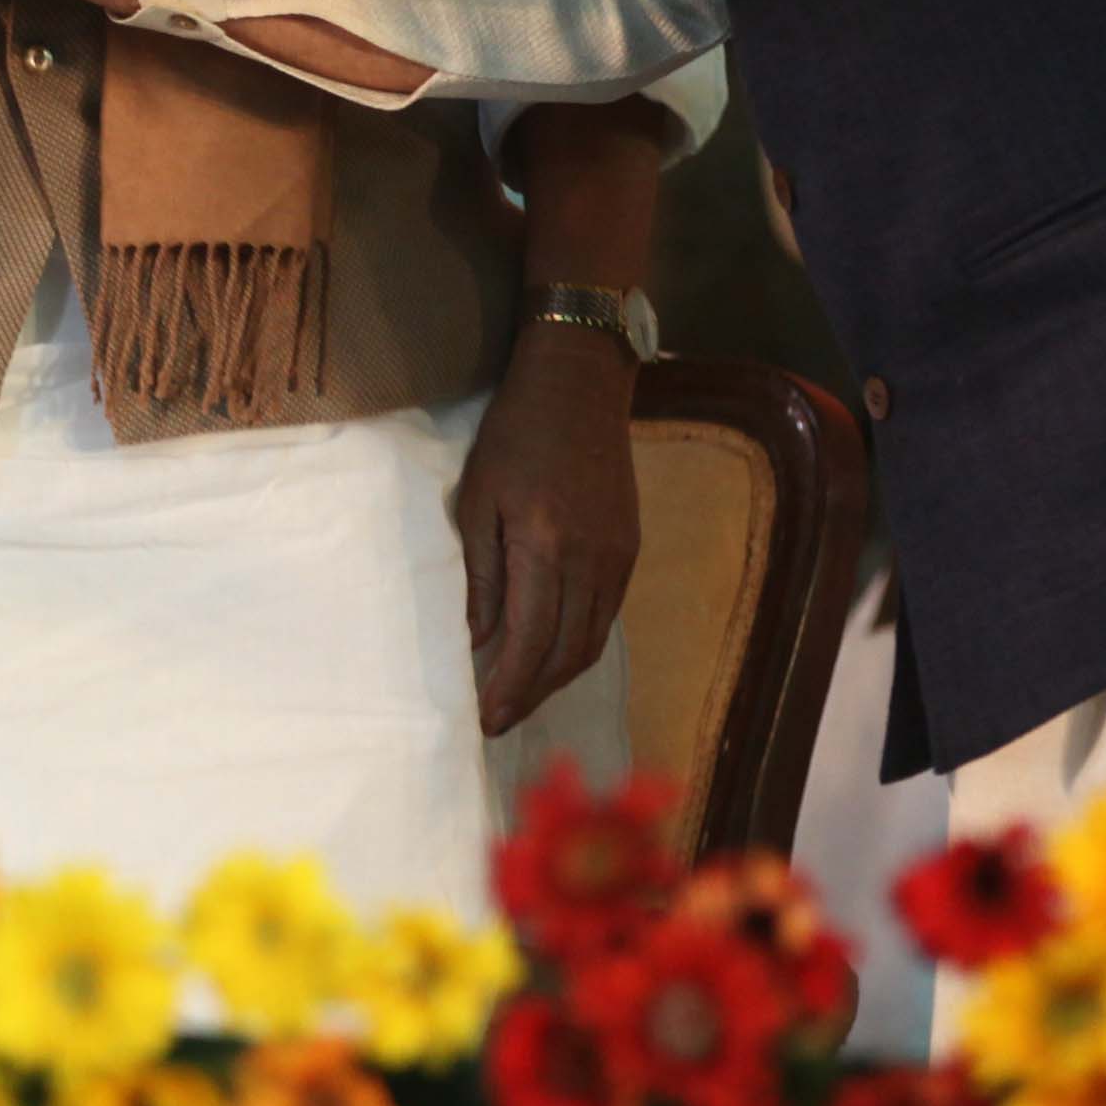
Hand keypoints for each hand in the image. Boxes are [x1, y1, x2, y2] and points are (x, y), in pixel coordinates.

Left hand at [458, 323, 640, 733]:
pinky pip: (606, 617)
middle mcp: (592, 561)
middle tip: (497, 720)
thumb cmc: (514, 434)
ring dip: (556, 679)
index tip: (484, 718)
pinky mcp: (630, 550)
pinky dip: (578, 647)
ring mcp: (618, 558)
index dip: (509, 688)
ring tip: (520, 696)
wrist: (581, 384)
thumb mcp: (478, 498)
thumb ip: (481, 573)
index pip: (531, 642)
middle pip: (567, 655)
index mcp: (546, 546)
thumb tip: (475, 640)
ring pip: (591, 642)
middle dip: (531, 695)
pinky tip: (552, 653)